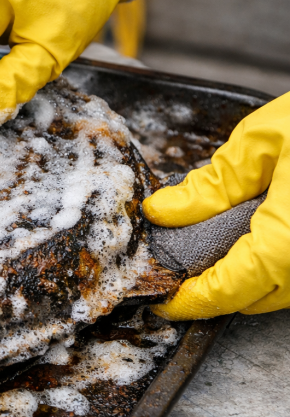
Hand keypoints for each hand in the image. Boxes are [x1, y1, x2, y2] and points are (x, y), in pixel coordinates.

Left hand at [147, 92, 289, 320]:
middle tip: (179, 268)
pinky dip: (276, 267)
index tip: (162, 301)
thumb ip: (212, 184)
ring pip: (285, 292)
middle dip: (216, 289)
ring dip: (248, 281)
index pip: (230, 289)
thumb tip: (164, 212)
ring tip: (212, 251)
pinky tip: (256, 238)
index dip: (191, 300)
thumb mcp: (263, 140)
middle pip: (257, 298)